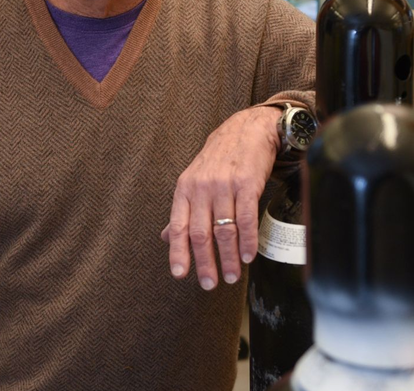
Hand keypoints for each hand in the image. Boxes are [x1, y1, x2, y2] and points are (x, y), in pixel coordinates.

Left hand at [161, 105, 281, 289]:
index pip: (178, 226)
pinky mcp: (247, 184)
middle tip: (210, 284)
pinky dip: (247, 241)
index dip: (178, 252)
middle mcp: (201, 188)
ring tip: (232, 276)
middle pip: (201, 234)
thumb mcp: (192, 181)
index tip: (180, 275)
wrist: (246, 130)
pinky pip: (246, 218)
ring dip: (229, 258)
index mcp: (184, 190)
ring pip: (224, 230)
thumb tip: (165, 238)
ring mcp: (224, 186)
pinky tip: (248, 255)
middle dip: (205, 263)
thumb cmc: (218, 159)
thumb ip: (182, 212)